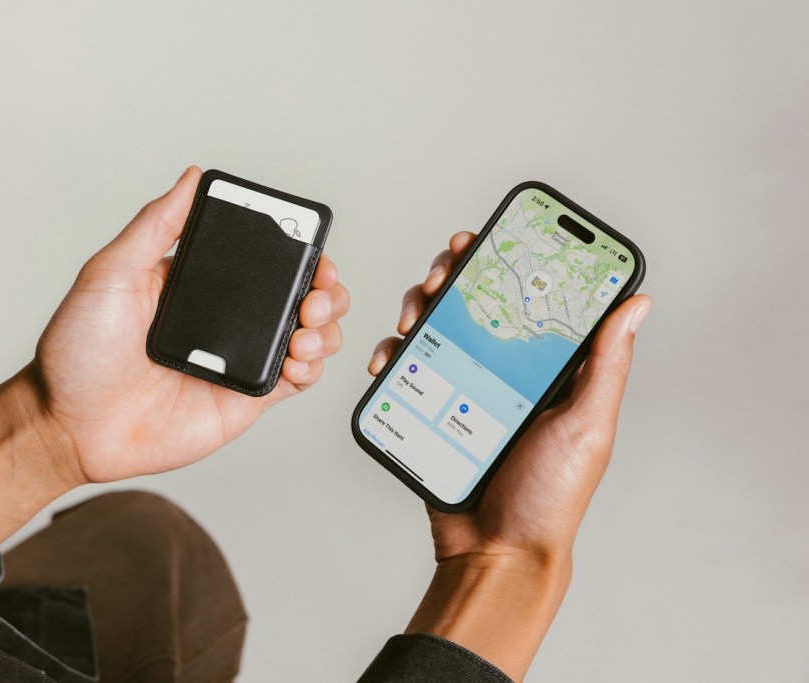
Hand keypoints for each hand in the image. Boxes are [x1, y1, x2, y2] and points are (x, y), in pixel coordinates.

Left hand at [34, 167, 348, 484]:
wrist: (68, 425)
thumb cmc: (77, 353)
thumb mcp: (111, 273)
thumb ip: (155, 226)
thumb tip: (189, 178)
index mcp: (199, 285)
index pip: (263, 259)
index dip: (297, 251)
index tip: (310, 247)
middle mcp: (225, 321)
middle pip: (298, 296)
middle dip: (324, 288)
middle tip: (317, 293)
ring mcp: (237, 361)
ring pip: (307, 337)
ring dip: (325, 328)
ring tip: (307, 329)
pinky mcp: (243, 400)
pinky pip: (294, 382)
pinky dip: (311, 369)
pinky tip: (299, 360)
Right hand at [368, 231, 650, 679]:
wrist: (494, 552)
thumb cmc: (548, 497)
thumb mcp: (587, 425)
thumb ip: (607, 364)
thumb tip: (637, 302)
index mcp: (547, 368)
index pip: (532, 298)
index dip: (514, 260)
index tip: (497, 237)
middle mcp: (505, 371)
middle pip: (476, 302)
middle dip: (455, 275)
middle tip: (445, 275)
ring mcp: (464, 388)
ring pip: (436, 327)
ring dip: (419, 307)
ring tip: (414, 315)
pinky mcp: (431, 409)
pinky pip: (407, 370)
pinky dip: (393, 354)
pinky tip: (391, 357)